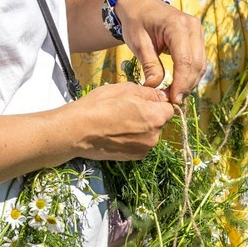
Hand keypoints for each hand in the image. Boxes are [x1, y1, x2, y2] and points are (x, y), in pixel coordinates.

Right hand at [63, 80, 178, 159]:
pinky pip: (140, 144)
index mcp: (155, 117)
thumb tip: (161, 96)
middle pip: (159, 122)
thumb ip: (149, 93)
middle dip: (149, 116)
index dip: (157, 103)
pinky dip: (132, 139)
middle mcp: (154, 136)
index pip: (169, 108)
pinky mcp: (133, 157)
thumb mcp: (126, 89)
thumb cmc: (100, 106)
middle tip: (127, 110)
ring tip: (119, 122)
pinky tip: (116, 133)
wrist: (78, 130)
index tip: (144, 101)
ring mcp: (144, 149)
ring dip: (140, 128)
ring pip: (149, 134)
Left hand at [117, 0, 205, 98]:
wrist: (139, 5)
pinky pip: (199, 60)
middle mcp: (193, 26)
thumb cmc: (136, 21)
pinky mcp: (197, 37)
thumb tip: (155, 87)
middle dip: (187, 85)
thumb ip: (149, 64)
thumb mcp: (138, 43)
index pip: (185, 60)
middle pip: (197, 64)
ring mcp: (198, 31)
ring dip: (190, 82)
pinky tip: (180, 85)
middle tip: (173, 101)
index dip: (181, 82)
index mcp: (177, 25)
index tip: (173, 100)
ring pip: (201, 64)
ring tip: (175, 95)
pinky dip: (191, 74)